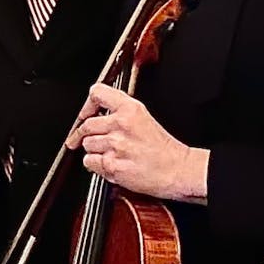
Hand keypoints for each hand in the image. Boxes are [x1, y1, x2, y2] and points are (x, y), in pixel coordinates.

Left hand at [63, 83, 206, 201]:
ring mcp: (116, 146)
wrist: (177, 170)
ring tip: (110, 152)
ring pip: (87, 144)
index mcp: (131, 109)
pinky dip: (95, 165)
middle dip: (88, 133)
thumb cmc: (164, 148)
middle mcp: (121, 125)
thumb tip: (95, 112)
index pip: (97, 93)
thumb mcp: (143, 117)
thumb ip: (120, 111)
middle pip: (87, 124)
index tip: (86, 113)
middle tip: (96, 139)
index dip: (88, 104)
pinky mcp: (112, 166)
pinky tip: (110, 163)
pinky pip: (89, 162)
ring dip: (93, 149)